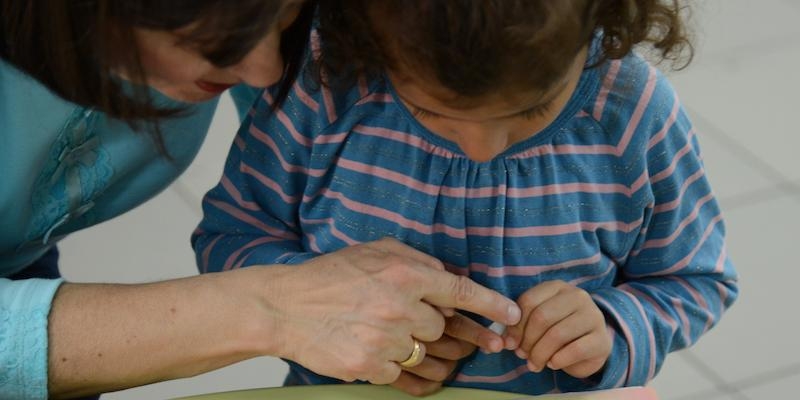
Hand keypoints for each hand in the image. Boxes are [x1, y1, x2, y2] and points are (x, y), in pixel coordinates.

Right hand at [269, 238, 520, 383]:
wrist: (284, 308)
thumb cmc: (328, 276)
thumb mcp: (372, 251)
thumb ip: (415, 258)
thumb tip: (447, 275)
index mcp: (403, 273)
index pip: (460, 290)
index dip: (490, 304)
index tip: (511, 315)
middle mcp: (399, 307)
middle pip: (443, 327)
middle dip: (439, 328)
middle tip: (434, 328)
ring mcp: (385, 341)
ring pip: (427, 354)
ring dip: (426, 352)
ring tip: (417, 347)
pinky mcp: (369, 368)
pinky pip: (404, 376)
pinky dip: (403, 370)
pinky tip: (391, 359)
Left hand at [505, 280, 611, 378]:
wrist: (590, 347)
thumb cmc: (558, 331)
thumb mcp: (539, 323)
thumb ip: (521, 325)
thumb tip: (506, 341)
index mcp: (557, 287)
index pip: (529, 301)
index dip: (515, 325)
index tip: (510, 342)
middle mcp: (577, 296)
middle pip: (542, 317)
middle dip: (527, 341)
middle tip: (522, 355)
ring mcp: (593, 316)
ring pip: (557, 334)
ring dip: (540, 354)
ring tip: (534, 364)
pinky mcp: (602, 339)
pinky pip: (574, 350)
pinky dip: (558, 361)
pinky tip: (553, 364)